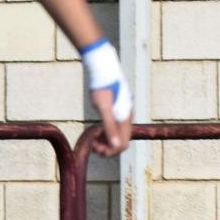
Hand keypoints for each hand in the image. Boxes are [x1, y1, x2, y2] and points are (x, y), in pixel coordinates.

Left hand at [81, 40, 132, 155]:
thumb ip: (109, 127)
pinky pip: (116, 127)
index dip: (110, 151)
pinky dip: (107, 132)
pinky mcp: (119, 108)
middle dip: (108, 147)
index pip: (123, 144)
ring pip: (119, 134)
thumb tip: (115, 145)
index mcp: (125, 118)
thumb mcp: (103, 108)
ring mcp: (123, 113)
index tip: (96, 149)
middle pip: (122, 140)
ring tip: (93, 140)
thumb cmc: (102, 87)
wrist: (103, 69)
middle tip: (92, 146)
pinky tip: (97, 130)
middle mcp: (127, 117)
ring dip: (107, 141)